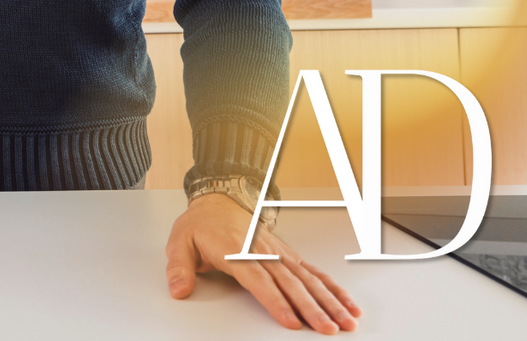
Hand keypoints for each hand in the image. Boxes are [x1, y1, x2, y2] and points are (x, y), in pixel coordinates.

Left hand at [166, 193, 360, 332]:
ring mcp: (279, 252)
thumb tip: (178, 289)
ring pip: (308, 278)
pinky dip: (332, 288)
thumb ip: (178, 268)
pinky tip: (348, 305)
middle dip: (311, 308)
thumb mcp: (179, 242)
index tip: (290, 321)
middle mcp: (262, 251)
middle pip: (291, 283)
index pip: (258, 280)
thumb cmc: (201, 224)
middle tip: (328, 329)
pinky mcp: (288, 254)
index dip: (275, 301)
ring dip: (329, 301)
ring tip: (346, 322)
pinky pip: (314, 272)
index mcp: (235, 250)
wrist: (218, 199)